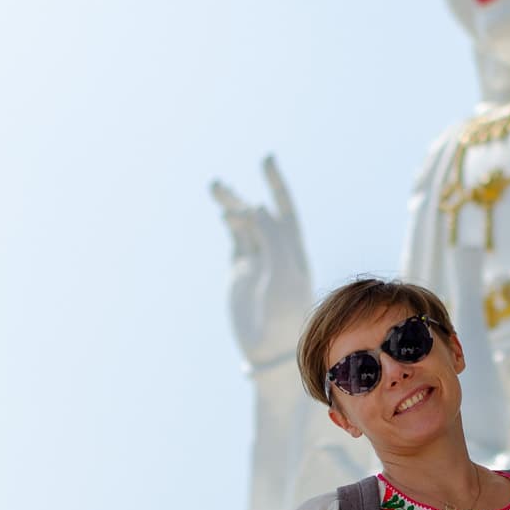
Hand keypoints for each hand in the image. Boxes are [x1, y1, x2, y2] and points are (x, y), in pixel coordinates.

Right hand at [211, 156, 312, 369]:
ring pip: (244, 224)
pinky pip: (235, 239)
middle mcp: (276, 252)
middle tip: (244, 168)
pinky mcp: (240, 272)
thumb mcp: (283, 273)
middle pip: (262, 213)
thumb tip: (257, 207)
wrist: (271, 349)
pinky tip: (224, 211)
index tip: (266, 160)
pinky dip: (229, 223)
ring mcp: (257, 261)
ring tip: (216, 185)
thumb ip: (272, 238)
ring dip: (232, 204)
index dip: (276, 184)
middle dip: (253, 190)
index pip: (284, 210)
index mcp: (293, 251)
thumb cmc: (284, 314)